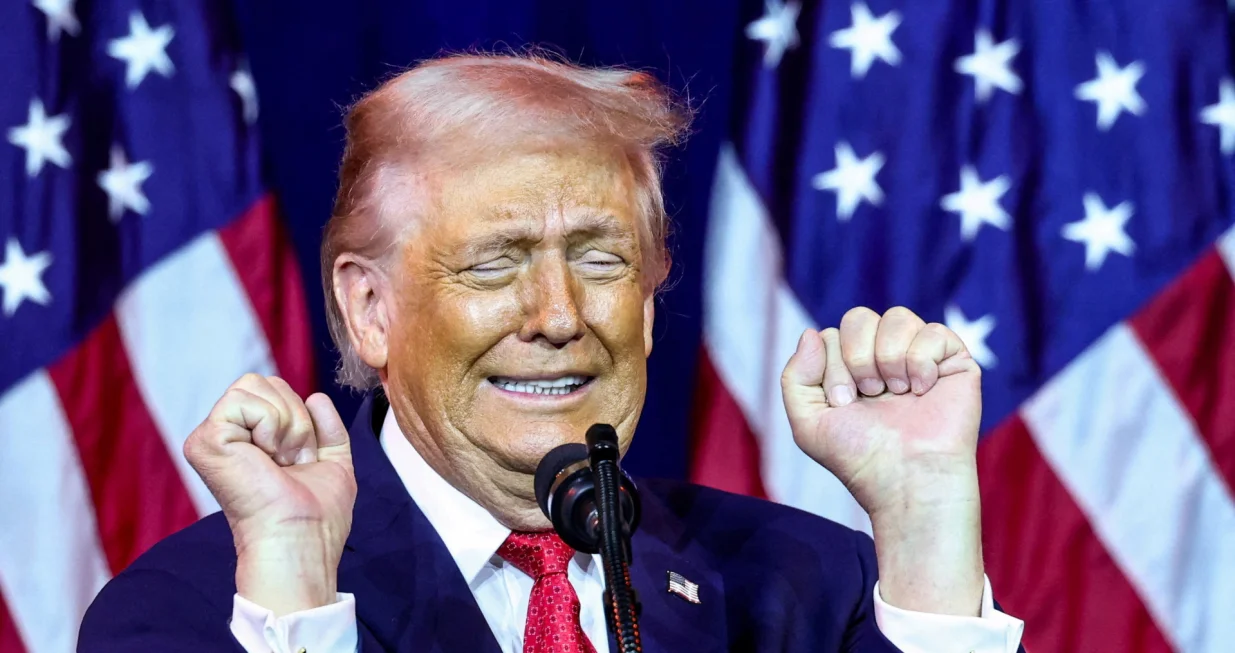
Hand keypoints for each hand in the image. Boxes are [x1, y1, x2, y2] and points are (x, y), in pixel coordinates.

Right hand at [183, 374, 356, 615]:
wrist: (301, 539)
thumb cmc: (318, 517)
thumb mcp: (333, 464)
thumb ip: (328, 430)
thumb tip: (316, 397)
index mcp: (251, 441)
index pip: (276, 390)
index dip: (302, 419)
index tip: (302, 461)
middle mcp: (228, 436)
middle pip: (266, 381)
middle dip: (295, 418)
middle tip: (290, 461)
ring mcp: (212, 437)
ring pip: (254, 384)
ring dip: (284, 422)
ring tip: (278, 460)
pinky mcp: (204, 440)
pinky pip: (243, 399)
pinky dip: (267, 424)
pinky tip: (264, 457)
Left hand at [780, 306, 983, 614]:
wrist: (906, 480)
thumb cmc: (860, 457)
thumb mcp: (808, 423)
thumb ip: (796, 376)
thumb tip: (812, 332)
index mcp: (851, 367)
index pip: (832, 334)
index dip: (833, 366)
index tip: (844, 404)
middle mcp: (884, 357)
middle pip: (860, 317)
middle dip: (857, 357)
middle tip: (869, 395)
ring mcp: (919, 356)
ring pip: (897, 317)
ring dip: (889, 358)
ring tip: (897, 394)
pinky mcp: (954, 362)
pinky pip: (934, 331)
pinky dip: (921, 362)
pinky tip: (923, 390)